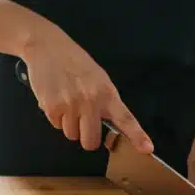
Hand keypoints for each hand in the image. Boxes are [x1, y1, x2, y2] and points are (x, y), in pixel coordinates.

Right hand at [20, 25, 151, 152]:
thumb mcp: (99, 79)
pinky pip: (56, 126)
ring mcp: (71, 105)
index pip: (125, 119)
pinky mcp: (52, 107)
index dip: (137, 136)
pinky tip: (56, 98)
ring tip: (66, 102)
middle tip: (82, 122)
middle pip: (90, 141)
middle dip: (86, 137)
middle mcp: (91, 101)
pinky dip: (56, 117)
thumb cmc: (75, 63)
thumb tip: (109, 125)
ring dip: (69, 125)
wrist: (48, 47)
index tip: (147, 148)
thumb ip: (105, 102)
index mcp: (107, 93)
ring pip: (71, 135)